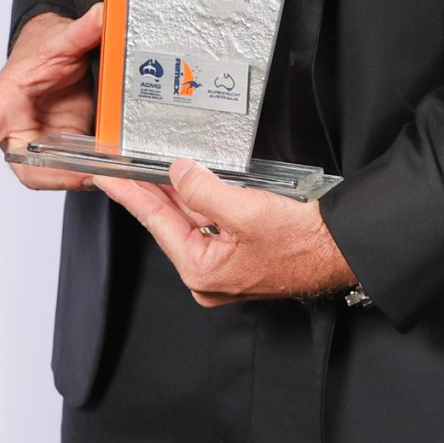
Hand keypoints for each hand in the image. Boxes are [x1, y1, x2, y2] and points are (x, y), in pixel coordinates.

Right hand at [0, 3, 103, 190]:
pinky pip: (79, 168)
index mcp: (3, 102)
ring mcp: (44, 143)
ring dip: (82, 176)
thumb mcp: (60, 40)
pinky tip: (117, 168)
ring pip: (57, 174)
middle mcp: (18, 131)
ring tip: (109, 172)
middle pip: (26, 169)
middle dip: (57, 177)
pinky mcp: (68, 147)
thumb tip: (102, 15)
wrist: (58, 54)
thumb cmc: (40, 52)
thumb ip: (80, 31)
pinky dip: (99, 170)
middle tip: (86, 175)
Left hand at [97, 159, 354, 305]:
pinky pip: (206, 225)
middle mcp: (205, 275)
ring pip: (187, 222)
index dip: (130, 194)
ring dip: (171, 194)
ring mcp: (220, 269)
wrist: (337, 252)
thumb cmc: (300, 242)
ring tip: (146, 169)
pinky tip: (186, 183)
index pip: (155, 221)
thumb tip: (178, 173)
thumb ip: (203, 190)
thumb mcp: (245, 209)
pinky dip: (195, 202)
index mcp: (200, 269)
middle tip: (121, 167)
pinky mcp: (234, 258)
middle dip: (147, 192)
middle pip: (168, 223)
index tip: (107, 178)